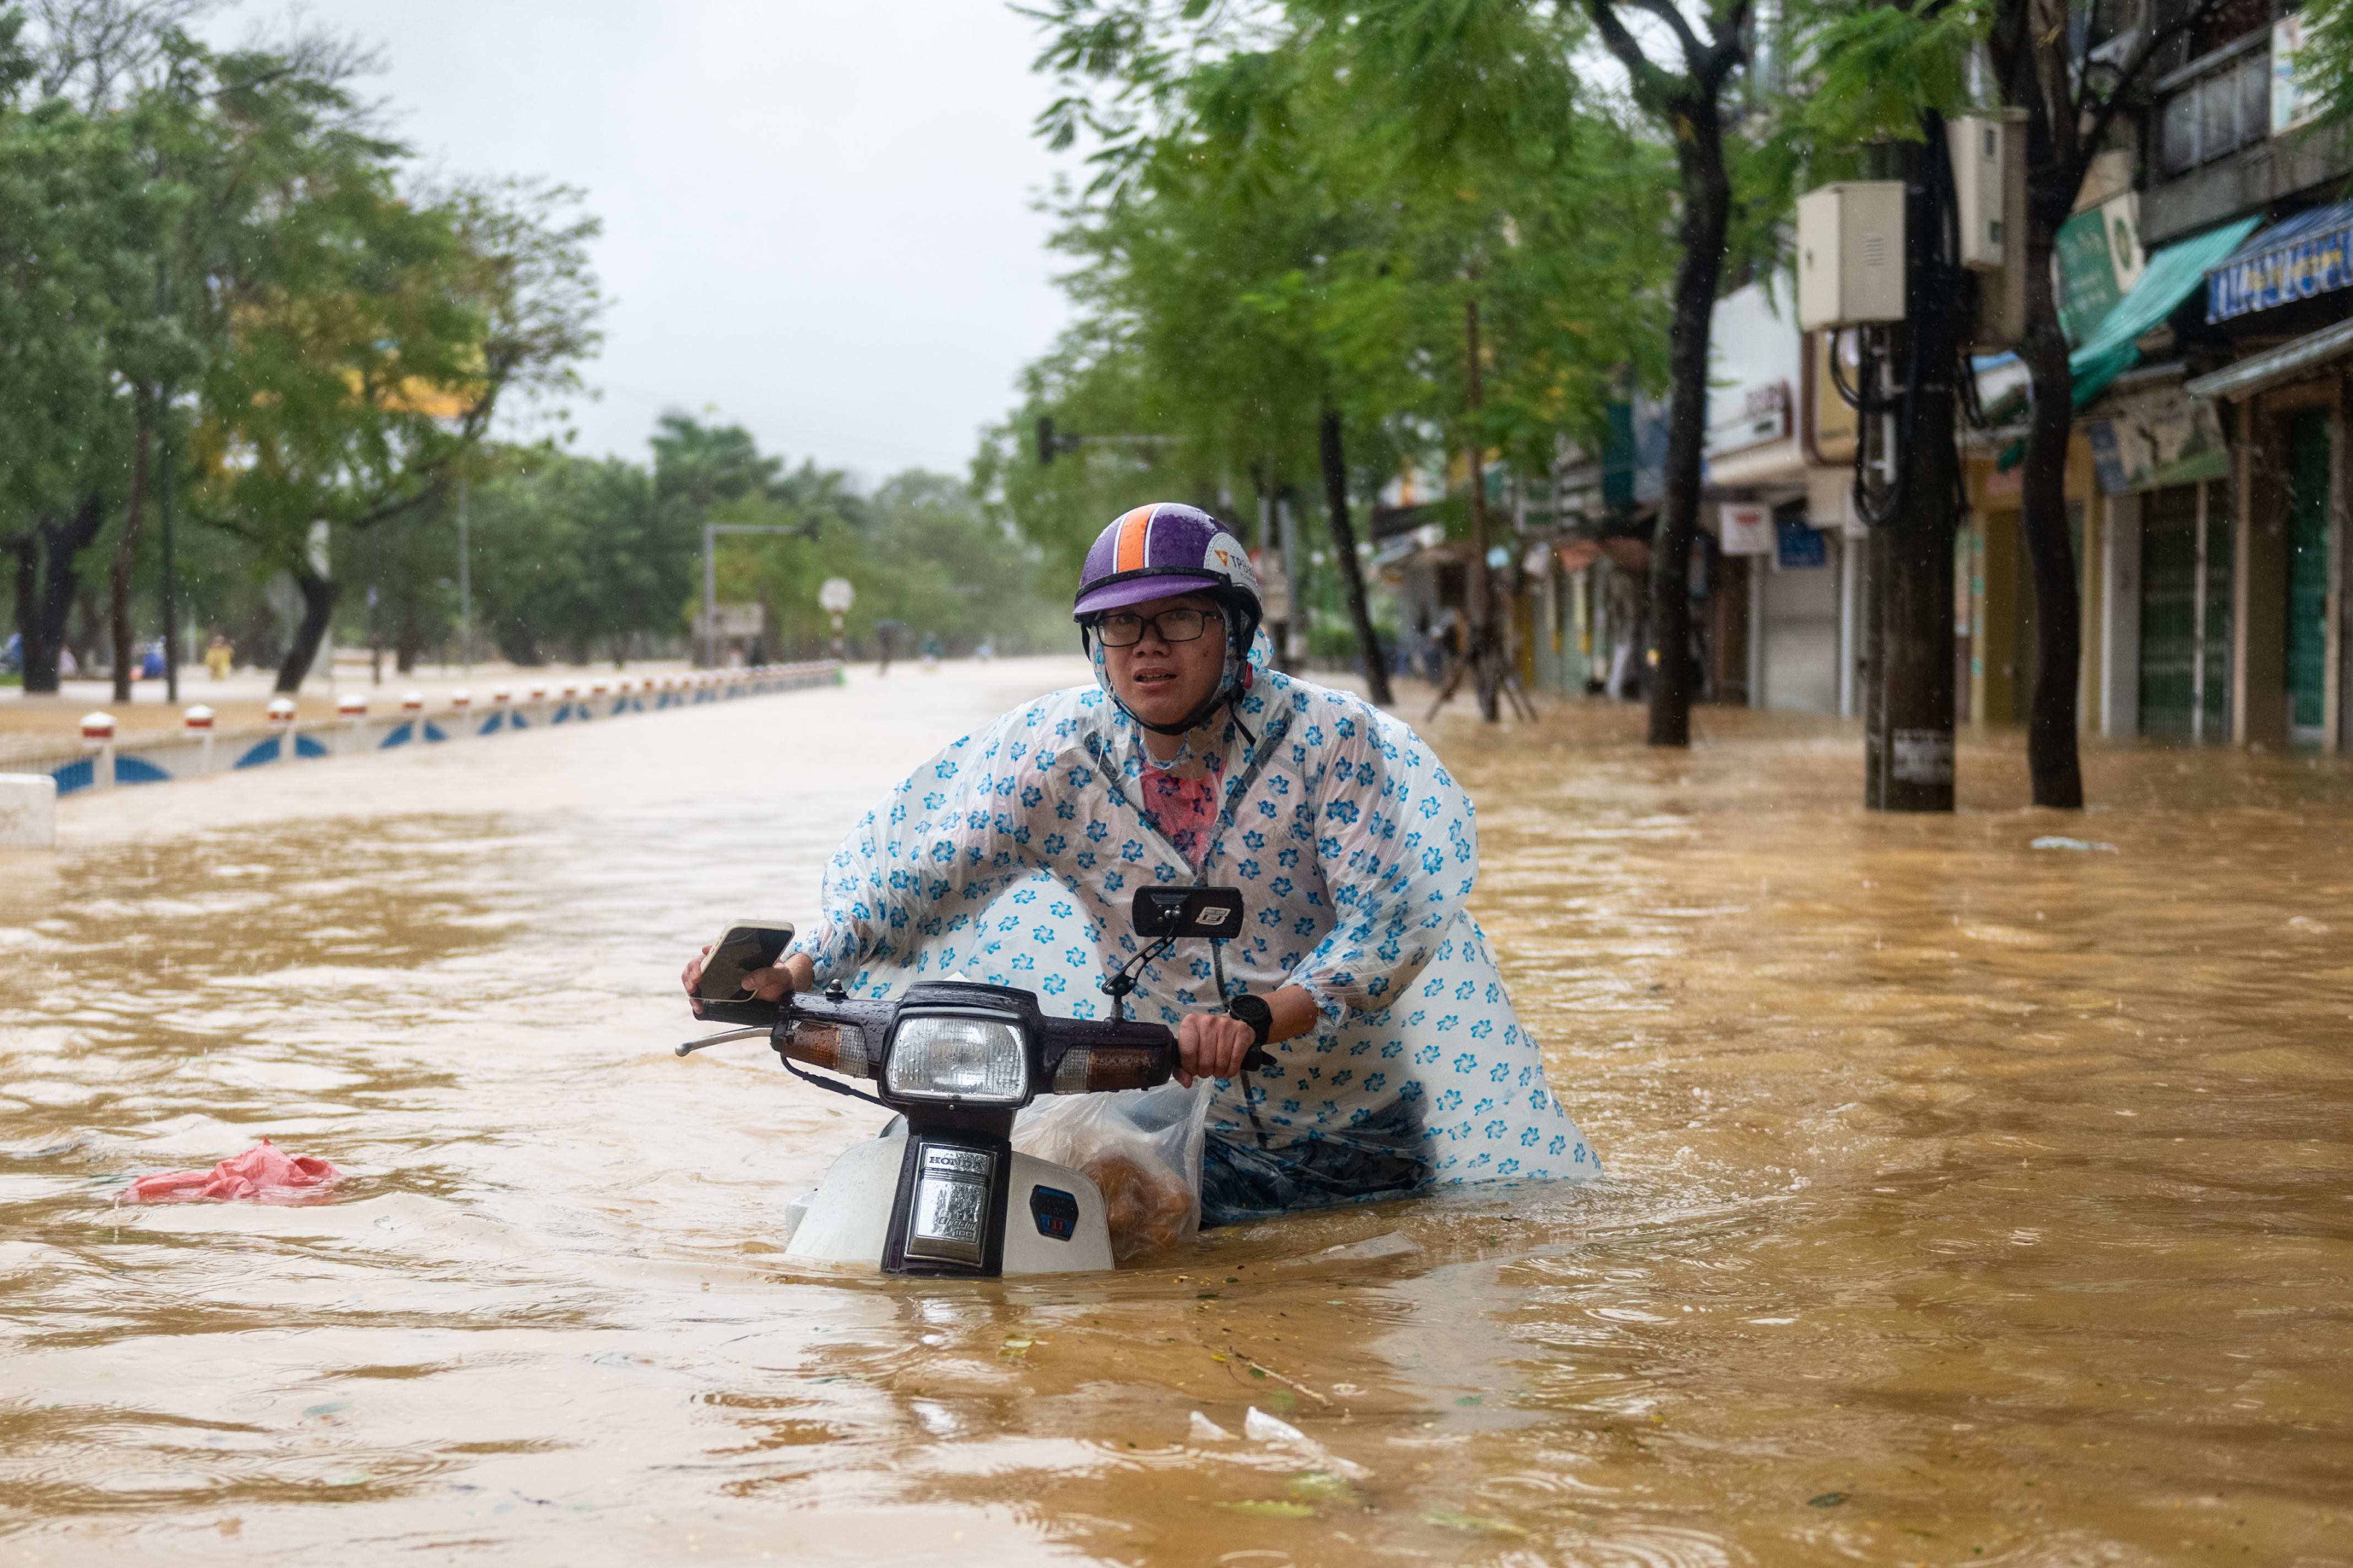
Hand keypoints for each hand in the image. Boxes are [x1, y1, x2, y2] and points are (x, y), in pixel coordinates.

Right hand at [681, 947, 810, 1015]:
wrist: (780, 994)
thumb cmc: (779, 979)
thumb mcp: (779, 975)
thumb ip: (767, 974)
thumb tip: (747, 981)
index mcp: (737, 954)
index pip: (718, 946)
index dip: (708, 949)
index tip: (706, 953)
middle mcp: (724, 964)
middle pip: (700, 961)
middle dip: (693, 968)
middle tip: (697, 979)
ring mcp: (718, 978)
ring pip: (694, 975)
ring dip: (688, 982)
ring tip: (693, 991)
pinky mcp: (717, 993)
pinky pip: (699, 993)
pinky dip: (694, 999)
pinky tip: (698, 1006)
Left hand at [1175, 1010, 1254, 1087]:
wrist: (1227, 1024)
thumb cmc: (1205, 1037)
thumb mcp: (1188, 1047)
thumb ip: (1181, 1068)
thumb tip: (1187, 1083)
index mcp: (1190, 1023)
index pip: (1188, 1052)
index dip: (1190, 1067)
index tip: (1193, 1068)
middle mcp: (1208, 1021)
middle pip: (1205, 1061)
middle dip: (1205, 1072)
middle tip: (1207, 1068)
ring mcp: (1226, 1025)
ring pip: (1221, 1063)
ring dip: (1218, 1072)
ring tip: (1217, 1068)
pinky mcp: (1241, 1031)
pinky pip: (1235, 1061)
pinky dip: (1231, 1071)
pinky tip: (1227, 1069)